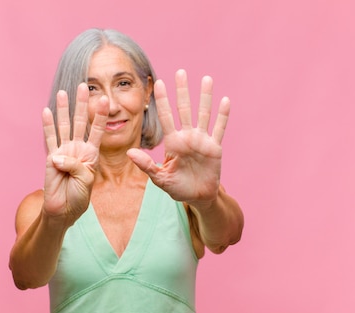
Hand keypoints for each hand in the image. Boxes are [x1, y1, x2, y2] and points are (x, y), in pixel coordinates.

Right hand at [42, 83, 108, 218]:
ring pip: (64, 125)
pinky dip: (47, 125)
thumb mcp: (87, 180)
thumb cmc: (79, 197)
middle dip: (82, 103)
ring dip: (63, 109)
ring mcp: (64, 151)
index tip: (105, 99)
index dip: (100, 115)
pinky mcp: (51, 157)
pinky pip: (49, 138)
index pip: (97, 130)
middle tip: (84, 85)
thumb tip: (57, 156)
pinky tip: (46, 111)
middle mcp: (78, 149)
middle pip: (80, 121)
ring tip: (63, 92)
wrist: (64, 209)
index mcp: (91, 154)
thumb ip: (76, 166)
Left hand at [127, 69, 229, 206]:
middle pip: (184, 109)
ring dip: (205, 97)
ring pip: (203, 114)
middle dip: (182, 91)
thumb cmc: (177, 187)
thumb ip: (146, 165)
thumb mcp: (160, 178)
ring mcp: (202, 140)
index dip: (162, 100)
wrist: (198, 197)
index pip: (165, 117)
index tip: (157, 83)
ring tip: (205, 79)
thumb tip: (130, 152)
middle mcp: (187, 137)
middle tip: (180, 72)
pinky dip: (222, 115)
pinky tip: (224, 100)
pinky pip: (219, 129)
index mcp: (172, 142)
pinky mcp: (214, 147)